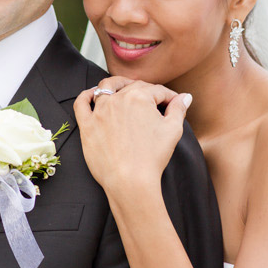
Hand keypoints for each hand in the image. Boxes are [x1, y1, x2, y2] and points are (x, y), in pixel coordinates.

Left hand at [73, 79, 192, 196]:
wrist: (130, 181)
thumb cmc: (152, 157)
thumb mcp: (173, 130)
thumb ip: (178, 109)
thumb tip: (185, 97)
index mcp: (140, 97)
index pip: (157, 90)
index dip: (168, 97)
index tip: (172, 104)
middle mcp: (118, 99)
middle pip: (133, 88)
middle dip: (147, 92)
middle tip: (153, 102)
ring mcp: (100, 112)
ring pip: (106, 88)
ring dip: (117, 85)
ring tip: (124, 90)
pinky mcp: (87, 126)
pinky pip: (81, 103)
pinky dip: (86, 95)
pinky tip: (92, 95)